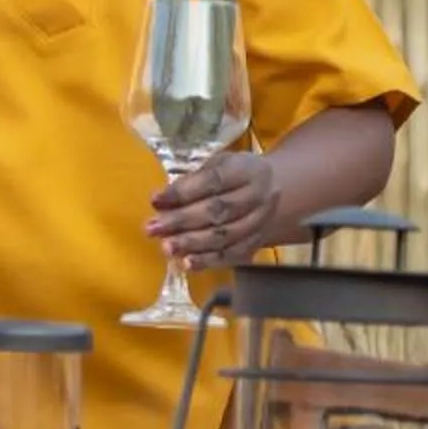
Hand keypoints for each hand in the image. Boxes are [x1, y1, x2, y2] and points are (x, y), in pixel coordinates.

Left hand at [147, 148, 284, 269]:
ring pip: (224, 236)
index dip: (182, 192)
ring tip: (166, 247)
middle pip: (218, 210)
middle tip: (152, 228)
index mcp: (247, 169)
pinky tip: (187, 263)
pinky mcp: (256, 244)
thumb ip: (192, 181)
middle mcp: (258, 196)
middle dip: (182, 221)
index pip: (213, 181)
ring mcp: (260, 222)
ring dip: (192, 244)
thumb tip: (160, 201)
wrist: (275, 191)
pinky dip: (208, 260)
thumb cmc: (235, 175)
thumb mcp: (218, 165)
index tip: (155, 201)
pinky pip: (232, 255)